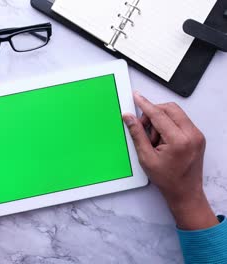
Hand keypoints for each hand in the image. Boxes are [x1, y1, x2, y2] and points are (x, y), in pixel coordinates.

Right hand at [122, 92, 217, 229]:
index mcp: (179, 141)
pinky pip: (180, 121)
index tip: (137, 97)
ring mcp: (197, 135)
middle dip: (153, 114)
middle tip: (143, 128)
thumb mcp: (146, 157)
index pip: (159, 114)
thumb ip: (137, 134)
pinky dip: (168, 125)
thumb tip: (129, 117)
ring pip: (175, 114)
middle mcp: (192, 135)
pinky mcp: (197, 136)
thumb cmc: (167, 179)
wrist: (185, 192)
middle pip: (170, 109)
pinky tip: (162, 140)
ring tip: (154, 141)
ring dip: (160, 121)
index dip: (145, 105)